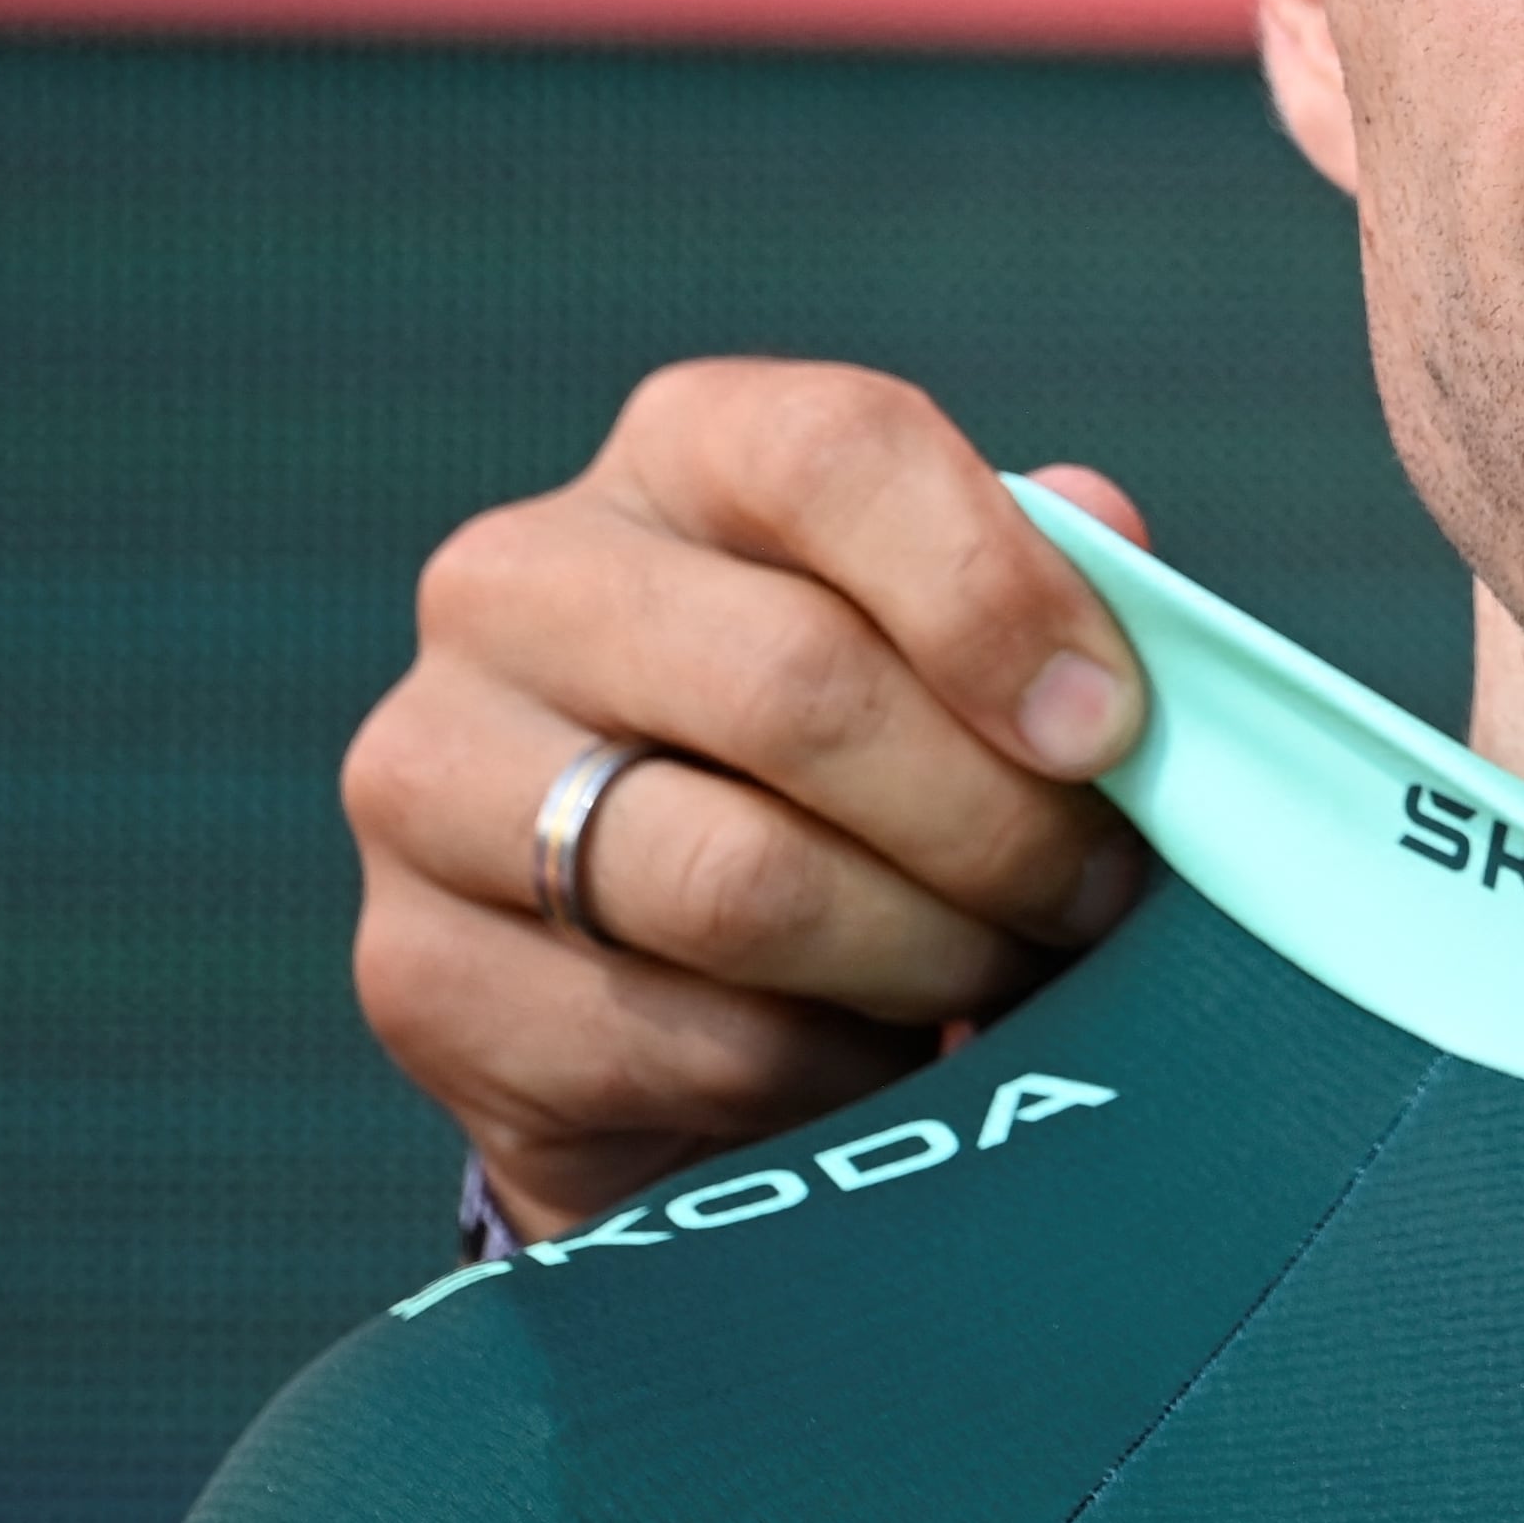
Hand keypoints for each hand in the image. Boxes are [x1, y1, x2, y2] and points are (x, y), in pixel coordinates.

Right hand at [340, 362, 1160, 1240]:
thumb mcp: (960, 650)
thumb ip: (1046, 578)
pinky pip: (680, 1038)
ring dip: (922, 953)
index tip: (1108, 732)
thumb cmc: (865, 777)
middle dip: (992, 821)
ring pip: (739, 881)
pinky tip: (869, 1057)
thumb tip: (1098, 524)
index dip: (993, 593)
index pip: (832, 453)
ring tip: (1000, 973)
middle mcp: (517, 581)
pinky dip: (823, 1070)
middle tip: (1090, 899)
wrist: (674, 996)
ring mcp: (431, 772)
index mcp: (678, 452)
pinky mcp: (415, 971)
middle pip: (796, 682)